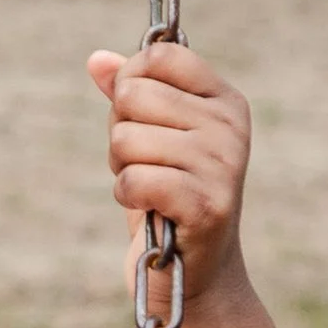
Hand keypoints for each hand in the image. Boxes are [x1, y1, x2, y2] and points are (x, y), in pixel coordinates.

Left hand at [88, 40, 249, 311]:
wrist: (192, 271)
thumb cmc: (168, 195)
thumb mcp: (149, 135)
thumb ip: (128, 93)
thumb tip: (96, 60)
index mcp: (224, 100)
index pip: (160, 56)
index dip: (130, 82)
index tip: (141, 117)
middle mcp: (230, 127)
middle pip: (135, 94)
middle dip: (121, 131)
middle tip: (145, 162)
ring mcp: (223, 166)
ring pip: (127, 138)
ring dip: (122, 167)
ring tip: (149, 187)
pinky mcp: (207, 206)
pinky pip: (134, 179)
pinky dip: (127, 195)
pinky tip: (148, 208)